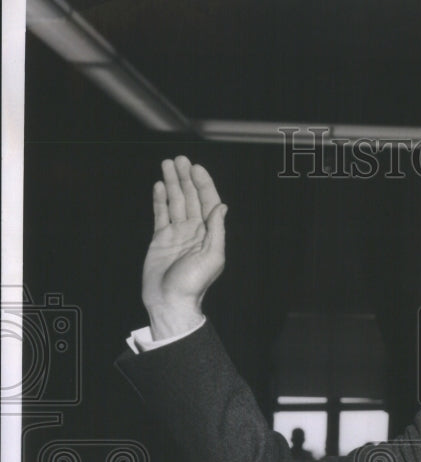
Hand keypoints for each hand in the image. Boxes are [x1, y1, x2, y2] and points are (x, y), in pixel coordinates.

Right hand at [142, 156, 227, 339]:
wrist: (170, 302)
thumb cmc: (193, 284)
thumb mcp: (212, 256)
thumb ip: (216, 230)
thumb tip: (222, 207)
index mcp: (209, 234)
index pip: (208, 203)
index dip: (203, 184)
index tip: (195, 168)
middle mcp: (194, 231)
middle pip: (191, 198)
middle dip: (185, 178)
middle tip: (179, 159)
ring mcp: (177, 234)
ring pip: (175, 202)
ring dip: (172, 183)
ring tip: (167, 164)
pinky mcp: (160, 239)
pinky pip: (161, 214)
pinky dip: (160, 199)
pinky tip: (158, 186)